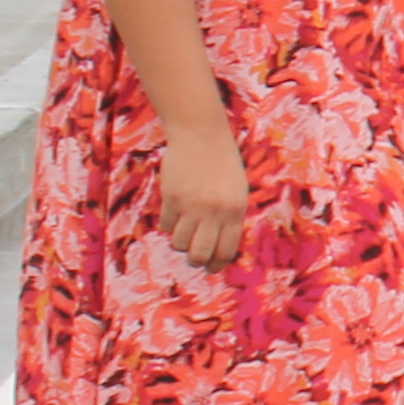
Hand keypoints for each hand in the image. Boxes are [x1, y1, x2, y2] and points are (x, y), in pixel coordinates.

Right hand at [155, 115, 249, 268]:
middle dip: (196, 261)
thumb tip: (219, 248)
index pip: (226, 250)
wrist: (202, 136)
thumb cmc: (223, 165)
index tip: (212, 268)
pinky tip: (175, 215)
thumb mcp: (237, 191)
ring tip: (185, 233)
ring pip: (179, 243)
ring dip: (181, 243)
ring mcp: (191, 205)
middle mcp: (214, 211)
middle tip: (195, 258)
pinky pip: (166, 225)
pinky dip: (169, 226)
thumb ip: (230, 217)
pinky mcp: (171, 197)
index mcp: (235, 210)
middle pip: (200, 254)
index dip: (218, 264)